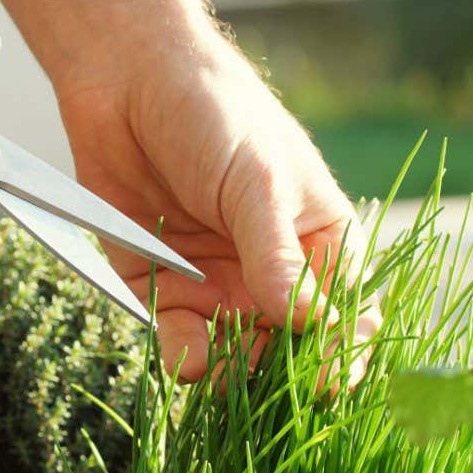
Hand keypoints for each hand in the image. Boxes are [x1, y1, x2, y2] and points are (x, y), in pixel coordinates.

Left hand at [2, 0, 378, 382]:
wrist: (127, 86)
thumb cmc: (215, 116)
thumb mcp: (256, 183)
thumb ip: (277, 257)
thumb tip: (307, 322)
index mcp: (318, 244)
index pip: (346, 313)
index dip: (343, 350)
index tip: (331, 376)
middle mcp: (272, 277)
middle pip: (291, 350)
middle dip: (284, 374)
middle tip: (273, 387)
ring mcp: (220, 288)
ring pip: (237, 358)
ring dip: (235, 373)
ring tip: (226, 371)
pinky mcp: (164, 293)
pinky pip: (181, 343)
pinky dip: (186, 359)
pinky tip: (189, 360)